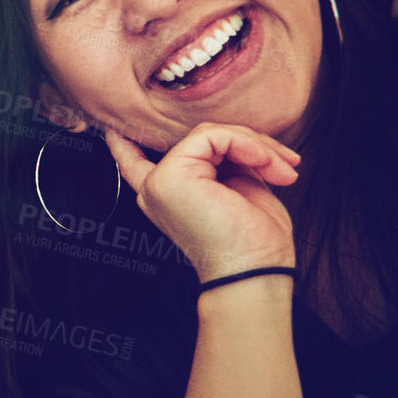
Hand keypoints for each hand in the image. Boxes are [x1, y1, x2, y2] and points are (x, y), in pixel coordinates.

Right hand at [104, 123, 297, 282]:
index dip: (124, 145)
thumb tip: (236, 137)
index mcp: (169, 195)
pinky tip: (264, 164)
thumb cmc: (254, 240)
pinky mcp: (172, 175)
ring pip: (210, 133)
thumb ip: (227, 160)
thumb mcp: (239, 188)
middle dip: (249, 142)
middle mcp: (157, 188)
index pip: (134, 163)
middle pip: (201, 139)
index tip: (113, 131)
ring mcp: (160, 181)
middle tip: (284, 164)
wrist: (254, 267)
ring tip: (282, 170)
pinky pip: (213, 135)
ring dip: (257, 146)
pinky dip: (247, 144)